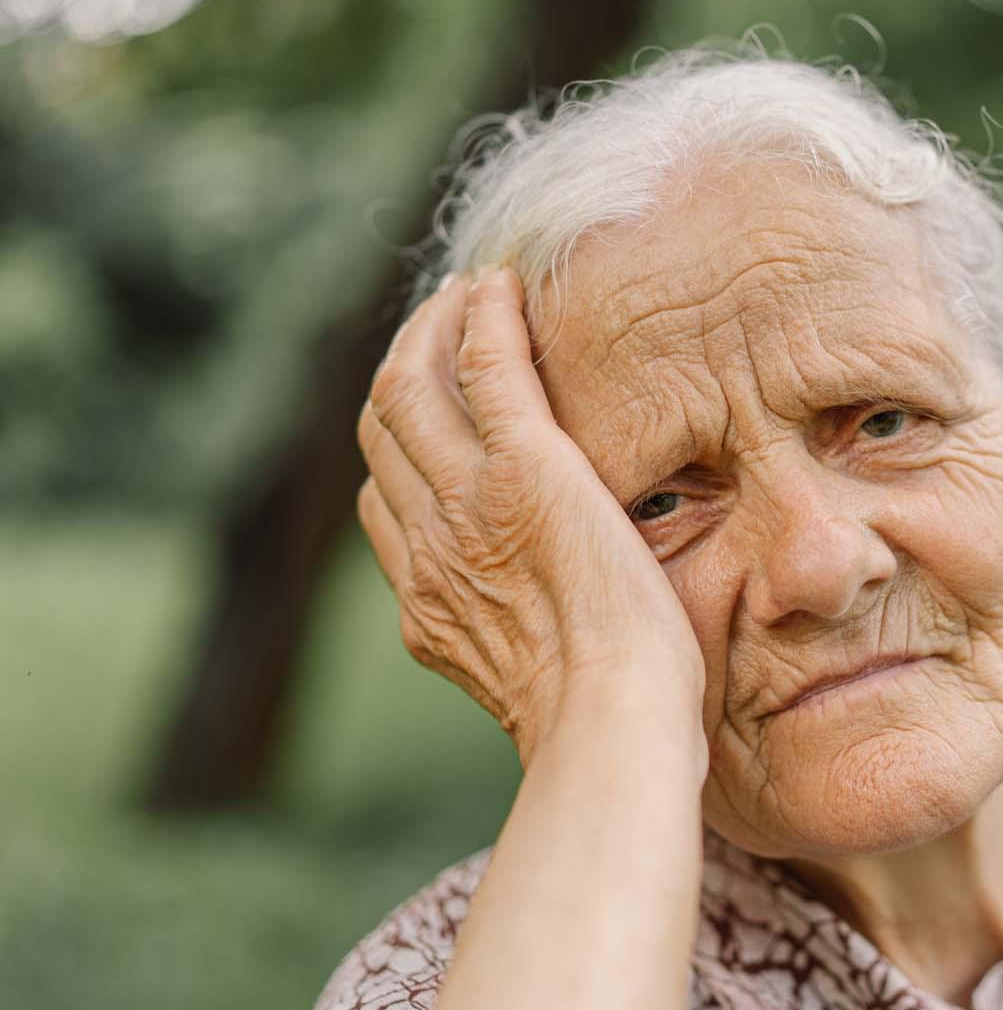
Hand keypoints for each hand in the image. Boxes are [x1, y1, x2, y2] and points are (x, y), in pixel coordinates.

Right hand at [355, 266, 704, 765]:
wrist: (612, 722)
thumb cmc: (604, 723)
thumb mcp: (530, 688)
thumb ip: (513, 644)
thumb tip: (535, 631)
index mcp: (426, 603)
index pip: (384, 500)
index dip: (402, 445)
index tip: (436, 412)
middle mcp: (428, 545)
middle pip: (385, 429)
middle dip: (408, 367)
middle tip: (444, 327)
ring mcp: (467, 502)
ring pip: (415, 386)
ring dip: (436, 328)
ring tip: (470, 296)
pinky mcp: (527, 468)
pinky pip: (486, 366)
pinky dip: (485, 318)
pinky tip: (500, 287)